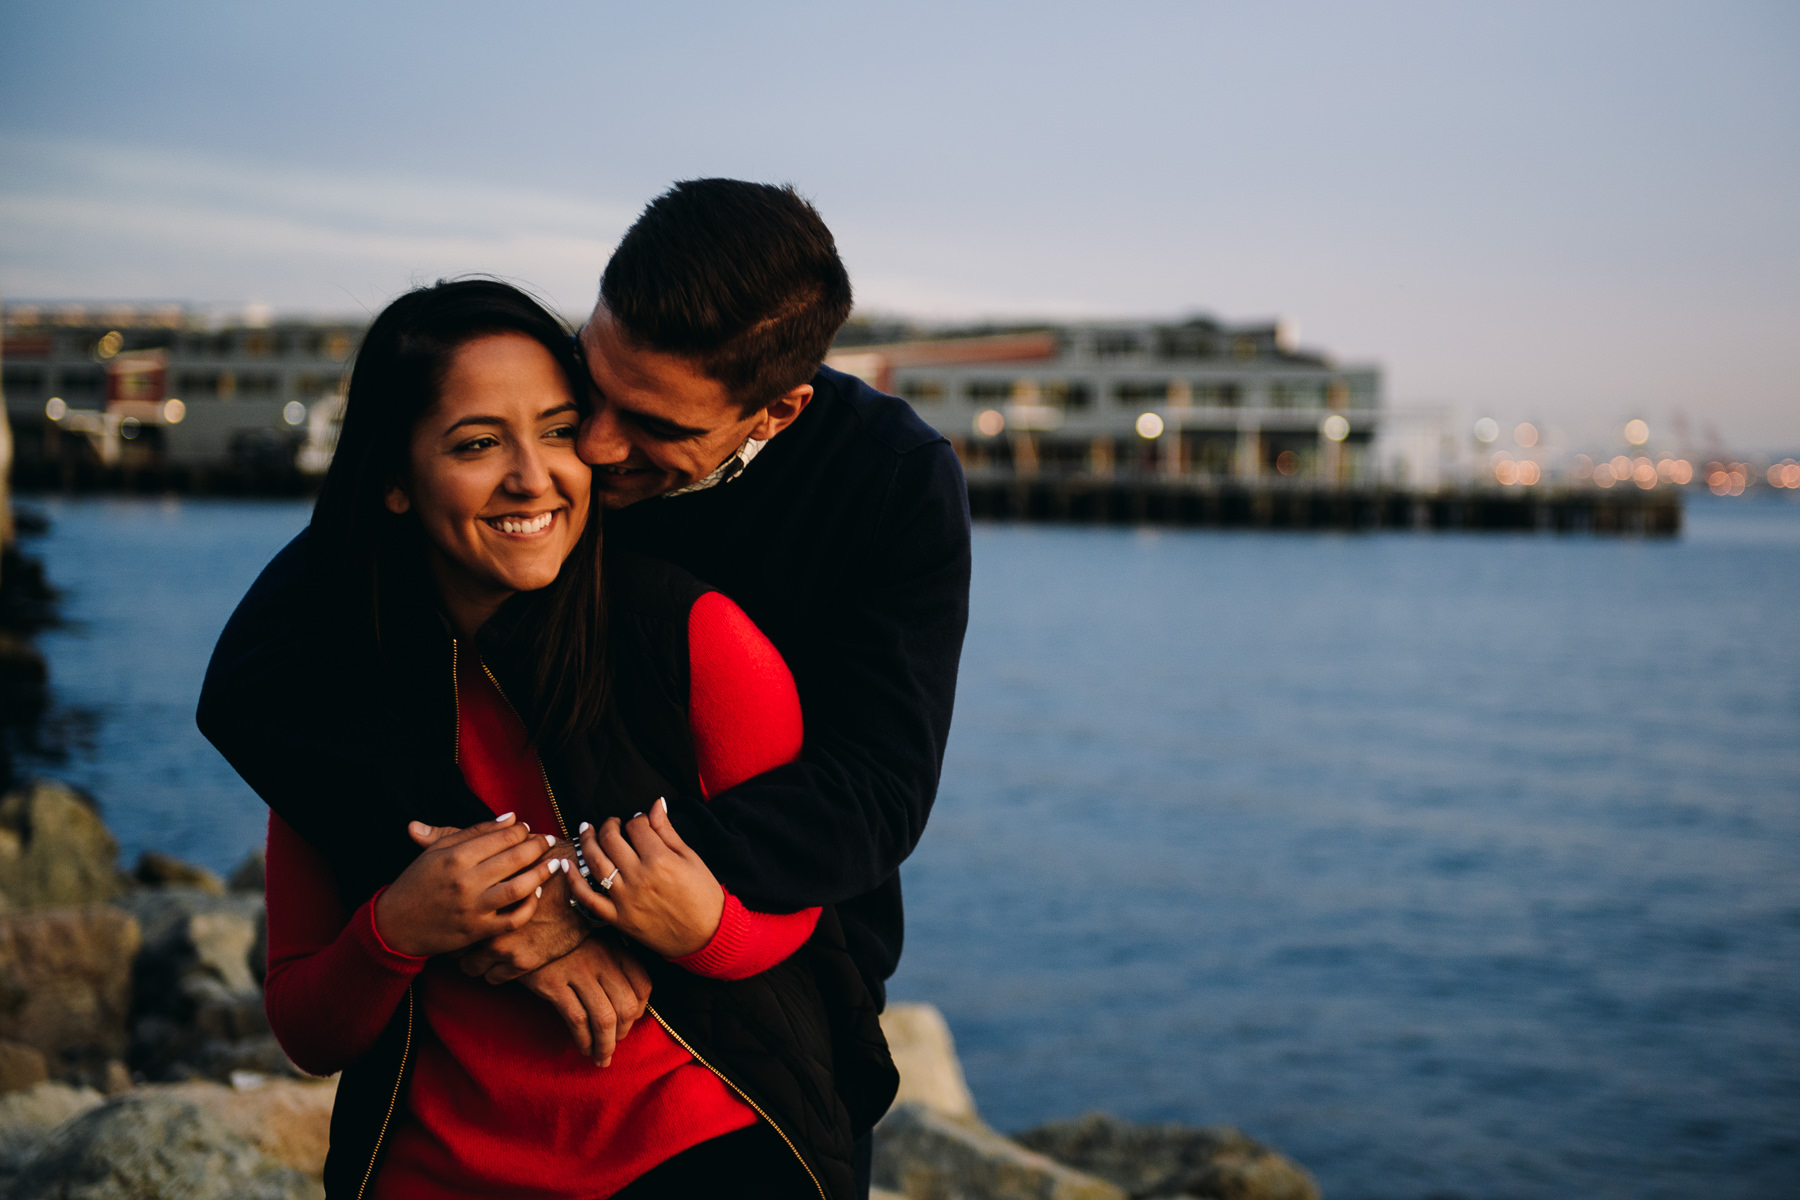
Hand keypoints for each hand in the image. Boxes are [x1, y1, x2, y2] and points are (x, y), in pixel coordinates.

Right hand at [373, 813, 558, 957]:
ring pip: (519, 888)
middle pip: (515, 858)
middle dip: (538, 846)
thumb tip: (510, 818)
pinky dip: (529, 906)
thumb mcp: (436, 851)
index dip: (521, 830)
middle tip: (548, 841)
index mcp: (455, 856)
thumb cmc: (416, 882)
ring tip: (554, 864)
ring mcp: (473, 908)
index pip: (501, 837)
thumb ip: (473, 832)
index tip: (528, 828)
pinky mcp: (477, 931)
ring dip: (542, 873)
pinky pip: (513, 919)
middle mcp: (466, 881)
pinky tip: (536, 893)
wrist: (395, 925)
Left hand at [458, 843, 586, 981]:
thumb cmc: (551, 862)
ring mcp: (503, 946)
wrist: (589, 886)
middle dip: (455, 947)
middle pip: (453, 948)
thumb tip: (422, 827)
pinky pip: (492, 977)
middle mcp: (487, 923)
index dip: (447, 920)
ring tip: (477, 954)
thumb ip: (474, 839)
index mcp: (479, 893)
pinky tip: (496, 963)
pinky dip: (492, 971)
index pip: (448, 917)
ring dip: (472, 962)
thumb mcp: (508, 850)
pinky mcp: (522, 962)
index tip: (453, 920)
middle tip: (461, 941)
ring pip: (470, 967)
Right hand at [515, 932, 653, 1065]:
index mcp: (615, 949)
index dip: (639, 1010)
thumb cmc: (562, 941)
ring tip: (601, 1057)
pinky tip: (584, 1047)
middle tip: (614, 1044)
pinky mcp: (554, 984)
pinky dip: (584, 1039)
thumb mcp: (594, 942)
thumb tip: (628, 1003)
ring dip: (605, 1045)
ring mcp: (578, 971)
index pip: (642, 985)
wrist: (524, 928)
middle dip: (623, 1033)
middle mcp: (601, 960)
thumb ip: (613, 964)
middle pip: (625, 1006)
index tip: (629, 1022)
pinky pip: (577, 1019)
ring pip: (604, 1018)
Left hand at [567, 799, 724, 958]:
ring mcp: (625, 899)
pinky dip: (573, 880)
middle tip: (611, 823)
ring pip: (595, 862)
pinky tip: (566, 864)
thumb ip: (667, 831)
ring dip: (586, 841)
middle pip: (611, 839)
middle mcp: (639, 877)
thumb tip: (655, 804)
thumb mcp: (691, 857)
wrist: (706, 936)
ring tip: (585, 830)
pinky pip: (587, 898)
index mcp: (660, 859)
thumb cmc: (704, 895)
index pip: (636, 826)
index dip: (635, 819)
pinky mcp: (618, 918)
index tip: (638, 822)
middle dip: (609, 825)